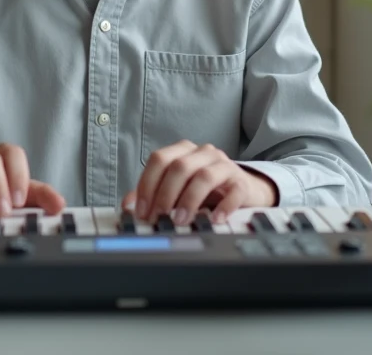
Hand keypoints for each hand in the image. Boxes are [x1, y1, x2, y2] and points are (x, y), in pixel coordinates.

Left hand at [123, 140, 277, 224]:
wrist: (243, 190)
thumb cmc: (205, 190)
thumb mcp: (177, 189)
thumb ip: (152, 194)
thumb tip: (127, 205)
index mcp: (183, 151)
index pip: (159, 159)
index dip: (147, 184)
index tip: (141, 210)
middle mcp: (203, 153)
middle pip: (179, 166)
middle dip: (165, 194)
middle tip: (159, 217)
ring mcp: (224, 165)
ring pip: (204, 176)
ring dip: (189, 200)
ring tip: (181, 220)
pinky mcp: (241, 182)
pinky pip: (234, 191)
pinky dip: (223, 206)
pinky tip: (214, 219)